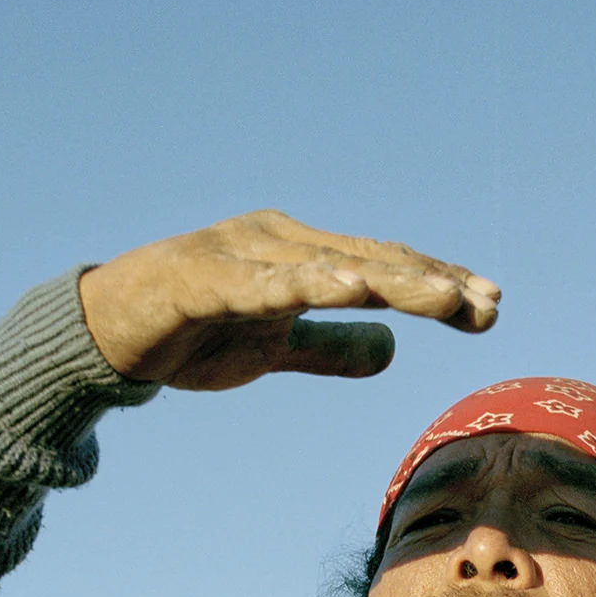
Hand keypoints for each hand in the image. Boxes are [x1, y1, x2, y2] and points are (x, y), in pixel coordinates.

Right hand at [76, 210, 498, 390]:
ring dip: (391, 280)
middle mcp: (280, 242)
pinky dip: (304, 284)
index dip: (438, 286)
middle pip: (371, 259)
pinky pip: (259, 285)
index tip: (491, 307)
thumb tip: (391, 354)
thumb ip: (330, 350)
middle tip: (487, 304)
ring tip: (443, 297)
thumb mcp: (274, 350)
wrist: (104, 334)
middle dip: (433, 282)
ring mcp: (240, 255)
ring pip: (329, 265)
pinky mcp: (200, 280)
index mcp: (302, 257)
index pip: (384, 269)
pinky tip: (347, 287)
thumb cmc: (190, 334)